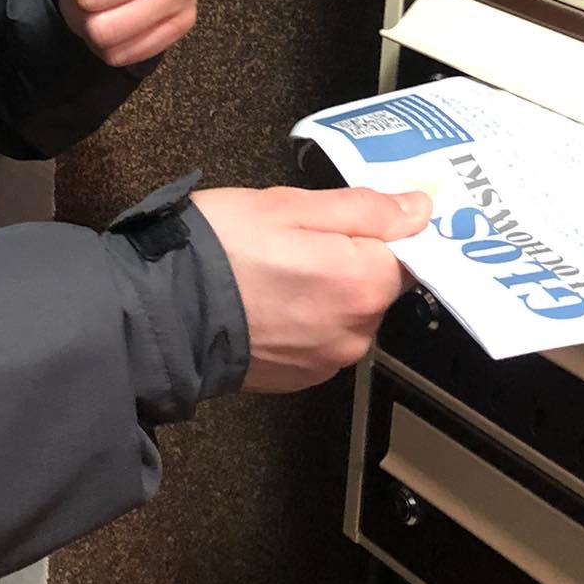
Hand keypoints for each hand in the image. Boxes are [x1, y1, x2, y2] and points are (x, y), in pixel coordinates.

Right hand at [191, 186, 430, 390]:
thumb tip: (421, 209)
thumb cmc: (222, 248)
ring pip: (346, 315)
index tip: (344, 222)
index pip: (408, 255)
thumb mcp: (291, 205)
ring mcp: (328, 361)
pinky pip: (319, 341)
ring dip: (324, 294)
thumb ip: (365, 208)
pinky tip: (265, 304)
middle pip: (374, 287)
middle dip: (346, 262)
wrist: (162, 312)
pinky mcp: (300, 379)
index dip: (380, 233)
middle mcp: (357, 332)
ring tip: (272, 273)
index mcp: (363, 284)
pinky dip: (302, 322)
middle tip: (293, 240)